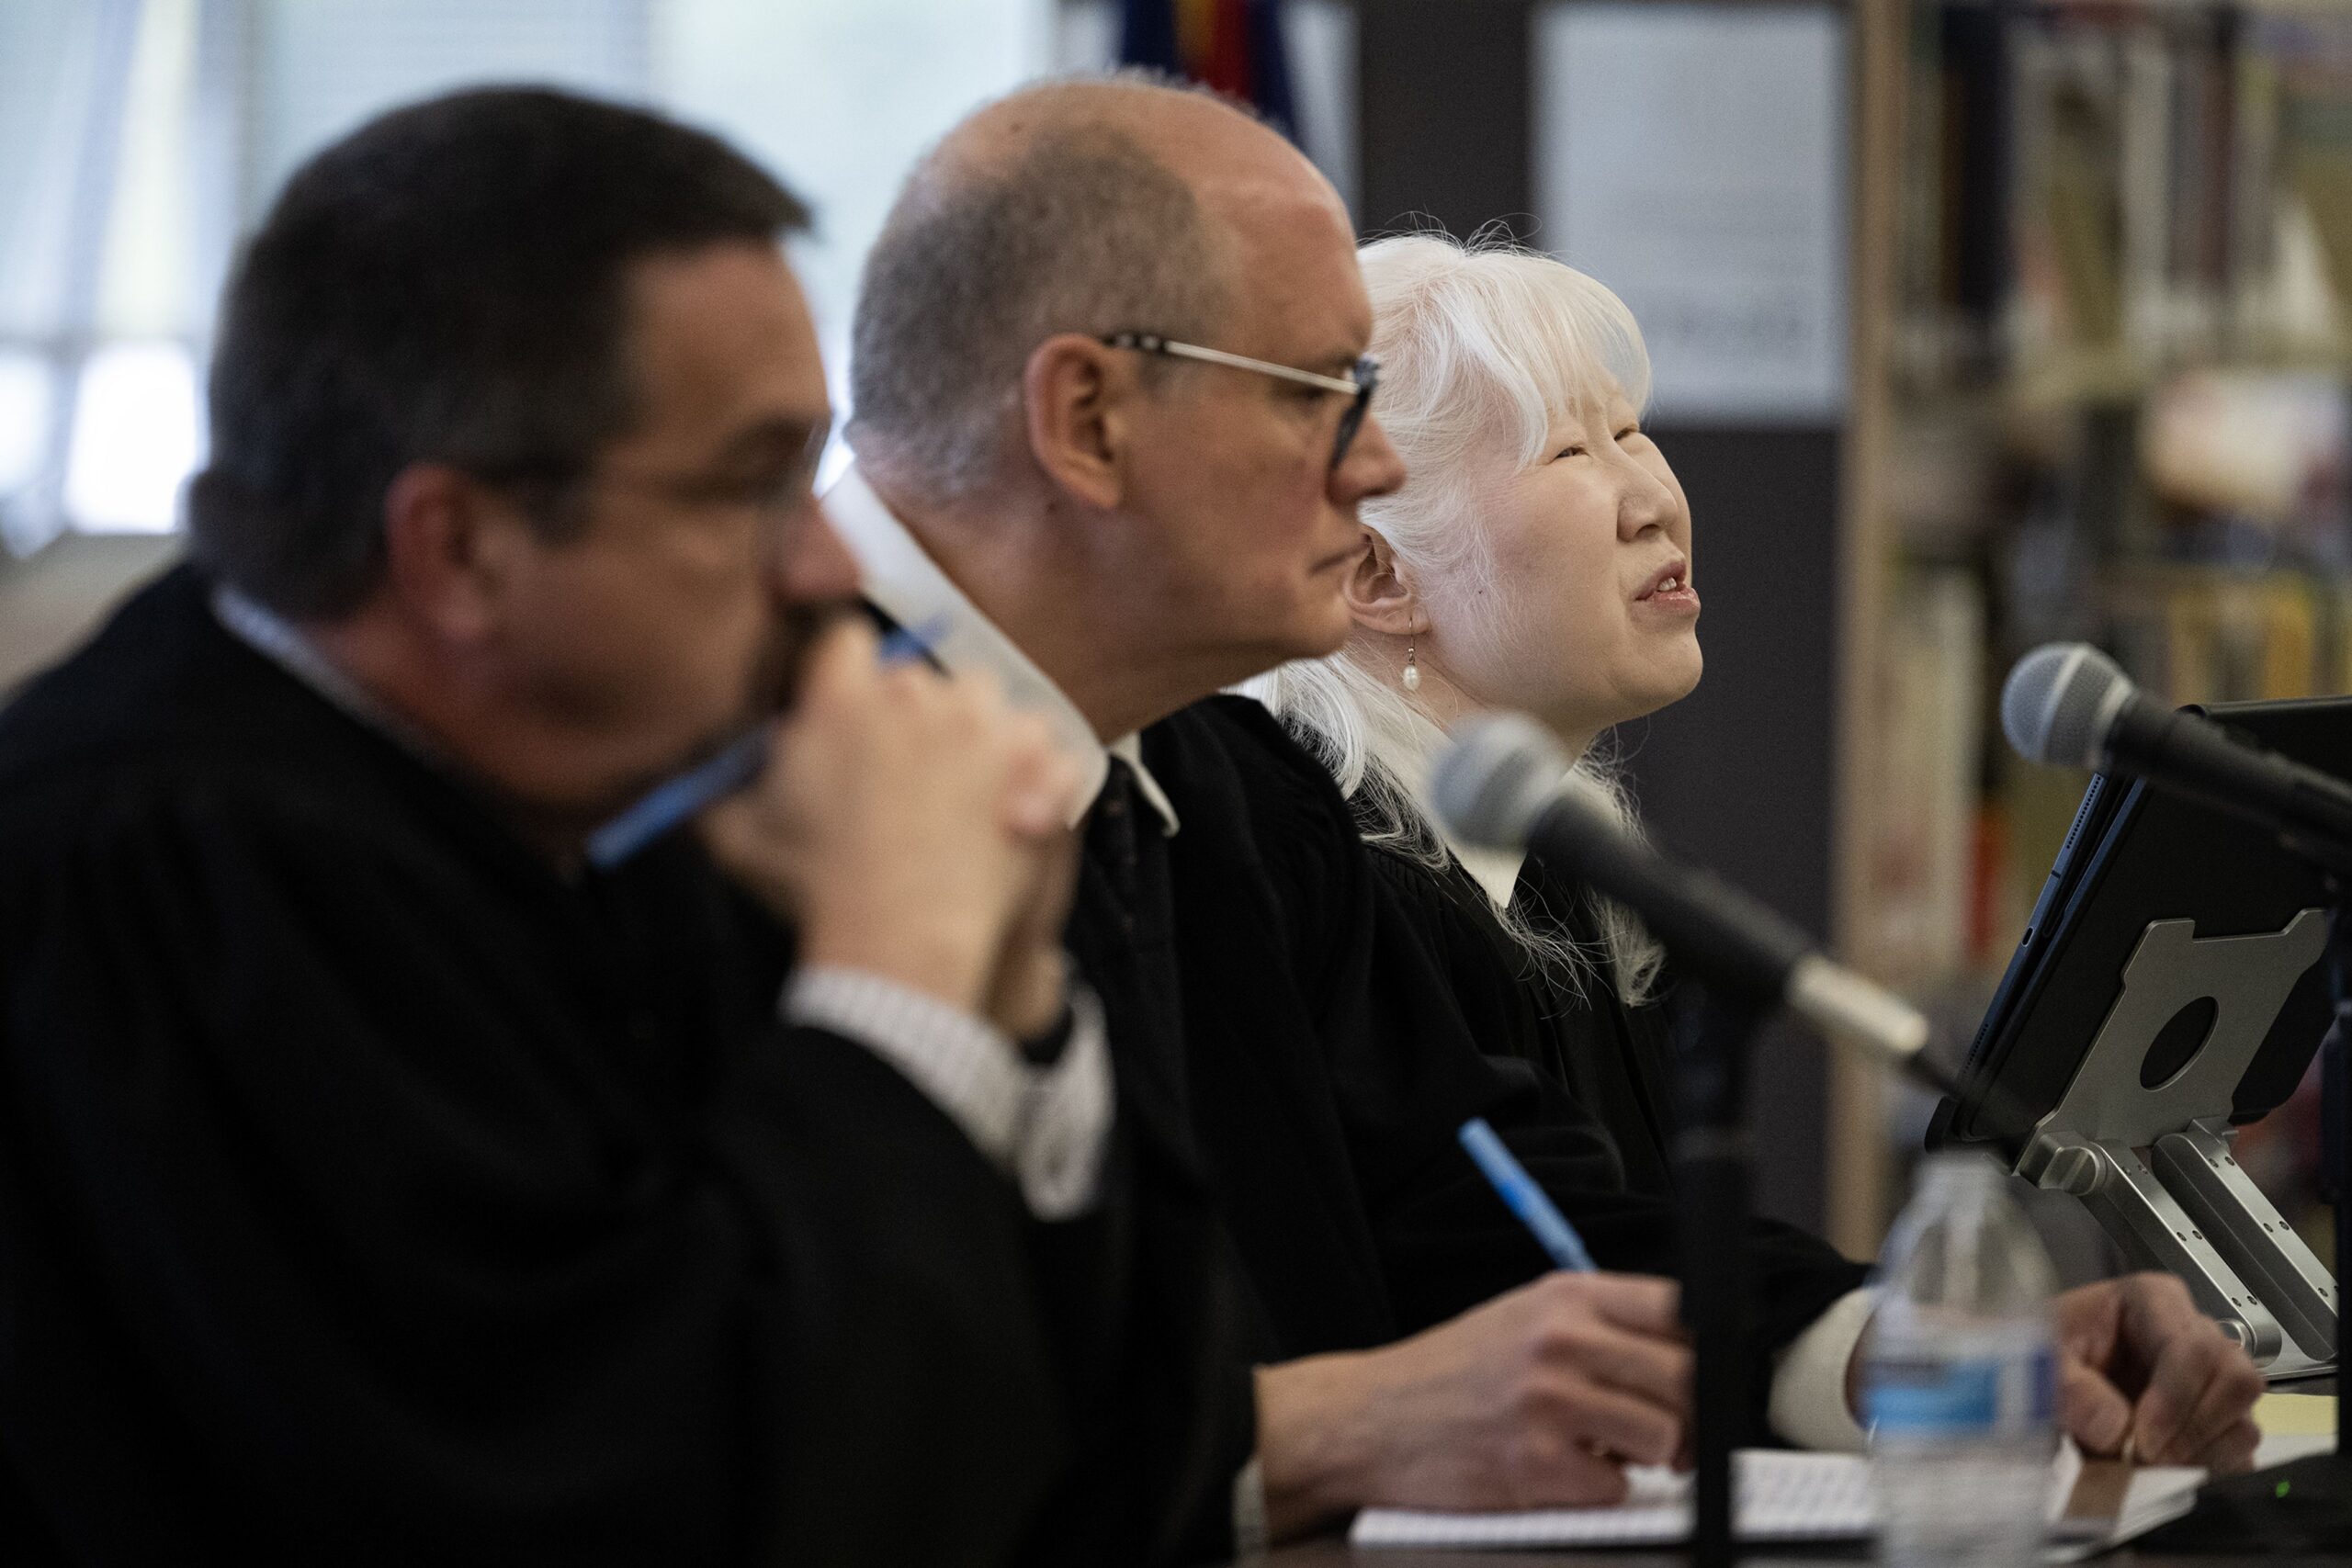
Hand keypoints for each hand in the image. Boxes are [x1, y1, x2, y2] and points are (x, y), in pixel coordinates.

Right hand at [701, 619, 1085, 1017]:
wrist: (901, 944)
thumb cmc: (814, 892)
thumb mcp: (735, 837)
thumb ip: (716, 783)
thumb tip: (707, 762)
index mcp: (841, 696)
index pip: (847, 641)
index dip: (847, 679)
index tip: (849, 717)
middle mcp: (914, 693)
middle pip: (915, 676)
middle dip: (908, 716)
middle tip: (900, 776)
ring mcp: (982, 721)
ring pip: (981, 698)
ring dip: (974, 733)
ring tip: (961, 793)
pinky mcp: (1034, 758)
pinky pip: (1042, 741)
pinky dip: (1033, 772)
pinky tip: (1009, 809)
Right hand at [1253, 1271, 1689, 1540]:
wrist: (1368, 1420)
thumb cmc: (1448, 1373)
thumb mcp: (1520, 1316)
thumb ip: (1594, 1323)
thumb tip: (1682, 1353)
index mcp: (1564, 1296)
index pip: (1678, 1309)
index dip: (1698, 1351)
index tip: (1689, 1378)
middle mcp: (1561, 1339)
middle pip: (1685, 1376)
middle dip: (1683, 1415)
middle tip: (1662, 1434)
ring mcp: (1549, 1401)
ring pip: (1663, 1436)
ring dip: (1645, 1457)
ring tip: (1603, 1451)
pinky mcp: (1536, 1464)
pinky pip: (1616, 1488)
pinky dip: (1597, 1491)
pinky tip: (1560, 1473)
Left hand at [2052, 1273, 2263, 1471]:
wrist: (2039, 1381)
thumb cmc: (2045, 1356)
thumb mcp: (2042, 1362)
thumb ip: (2070, 1390)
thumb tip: (2115, 1430)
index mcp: (2154, 1301)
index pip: (2193, 1348)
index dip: (2176, 1399)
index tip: (2141, 1440)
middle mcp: (2194, 1333)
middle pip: (2237, 1380)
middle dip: (2194, 1429)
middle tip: (2148, 1458)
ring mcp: (2212, 1379)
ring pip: (2245, 1419)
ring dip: (2202, 1453)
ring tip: (2150, 1465)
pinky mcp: (2217, 1420)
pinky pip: (2241, 1451)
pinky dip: (2211, 1470)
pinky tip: (2168, 1472)